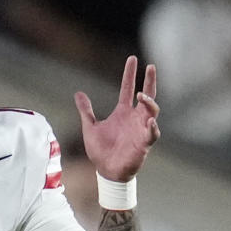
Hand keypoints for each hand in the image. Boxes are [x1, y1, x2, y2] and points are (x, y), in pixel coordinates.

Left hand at [74, 56, 159, 180]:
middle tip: (150, 66)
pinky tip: (149, 121)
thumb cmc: (100, 151)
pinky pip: (152, 133)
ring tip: (142, 95)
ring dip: (149, 102)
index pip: (128, 89)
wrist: (106, 171)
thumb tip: (78, 93)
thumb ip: (86, 111)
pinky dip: (152, 127)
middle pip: (147, 95)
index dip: (130, 74)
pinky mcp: (144, 143)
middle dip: (149, 81)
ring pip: (152, 111)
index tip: (132, 59)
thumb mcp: (90, 127)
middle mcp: (134, 118)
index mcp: (122, 112)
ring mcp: (141, 130)